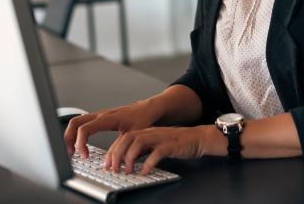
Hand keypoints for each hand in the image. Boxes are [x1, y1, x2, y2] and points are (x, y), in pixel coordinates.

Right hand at [63, 100, 159, 157]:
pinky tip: (80, 144)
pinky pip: (82, 123)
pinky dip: (77, 133)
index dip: (80, 144)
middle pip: (74, 123)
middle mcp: (100, 115)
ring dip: (71, 136)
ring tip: (73, 151)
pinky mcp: (99, 118)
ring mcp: (98, 115)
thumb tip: (109, 163)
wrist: (146, 109)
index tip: (85, 156)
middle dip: (69, 139)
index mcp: (107, 118)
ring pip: (76, 121)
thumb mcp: (132, 136)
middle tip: (71, 154)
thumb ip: (119, 149)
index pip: (84, 129)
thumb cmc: (141, 119)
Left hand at [103, 125, 218, 174]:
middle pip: (127, 138)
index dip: (112, 151)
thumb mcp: (154, 145)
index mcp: (145, 132)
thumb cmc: (176, 143)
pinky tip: (145, 171)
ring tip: (127, 171)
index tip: (106, 164)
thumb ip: (141, 150)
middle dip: (117, 154)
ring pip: (138, 142)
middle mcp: (150, 133)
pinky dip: (149, 163)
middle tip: (113, 168)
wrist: (197, 138)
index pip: (123, 138)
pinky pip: (157, 152)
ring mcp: (160, 137)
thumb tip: (126, 161)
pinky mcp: (170, 145)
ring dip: (129, 157)